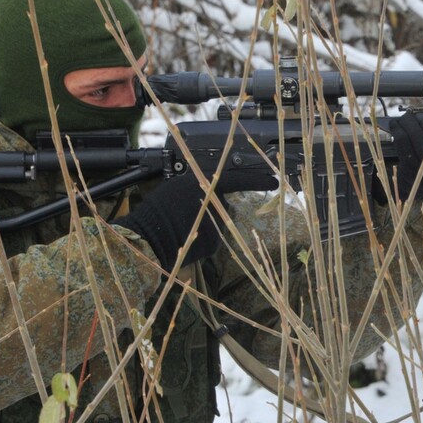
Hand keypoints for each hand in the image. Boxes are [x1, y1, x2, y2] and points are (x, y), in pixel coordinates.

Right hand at [114, 168, 276, 268]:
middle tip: (188, 214)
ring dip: (206, 225)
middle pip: (224, 205)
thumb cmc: (157, 210)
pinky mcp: (214, 243)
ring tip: (181, 226)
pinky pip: (213, 238)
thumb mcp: (177, 186)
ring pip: (219, 223)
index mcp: (205, 183)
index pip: (238, 179)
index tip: (274, 181)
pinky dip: (203, 239)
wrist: (148, 237)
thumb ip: (200, 186)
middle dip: (213, 210)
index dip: (257, 180)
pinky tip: (185, 237)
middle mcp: (215, 203)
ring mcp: (217, 224)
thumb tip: (213, 188)